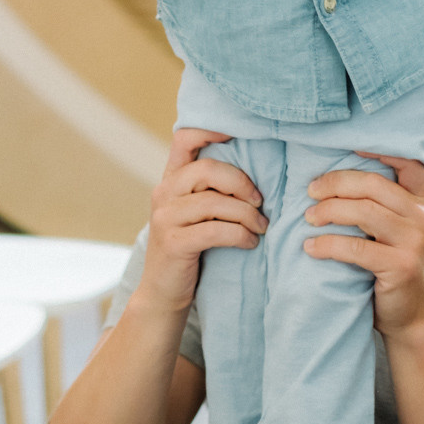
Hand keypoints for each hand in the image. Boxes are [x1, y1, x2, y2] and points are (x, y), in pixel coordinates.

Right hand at [138, 128, 265, 314]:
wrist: (163, 293)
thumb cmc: (190, 248)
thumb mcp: (195, 212)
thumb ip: (210, 189)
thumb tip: (255, 171)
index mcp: (170, 179)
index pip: (183, 139)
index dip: (209, 130)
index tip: (236, 134)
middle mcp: (163, 193)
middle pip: (206, 170)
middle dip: (241, 183)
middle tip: (260, 202)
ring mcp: (165, 218)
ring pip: (214, 202)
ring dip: (246, 215)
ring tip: (261, 227)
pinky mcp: (174, 243)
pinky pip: (215, 231)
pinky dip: (240, 235)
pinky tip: (250, 242)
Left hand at [304, 154, 423, 341]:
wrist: (412, 315)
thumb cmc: (394, 264)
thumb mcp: (399, 228)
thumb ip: (385, 202)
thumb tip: (335, 174)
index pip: (407, 164)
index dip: (378, 151)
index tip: (348, 147)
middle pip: (373, 184)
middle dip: (336, 183)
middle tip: (310, 190)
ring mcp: (415, 240)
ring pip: (363, 211)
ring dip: (329, 210)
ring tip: (308, 217)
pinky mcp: (401, 265)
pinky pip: (356, 247)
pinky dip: (328, 244)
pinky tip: (311, 247)